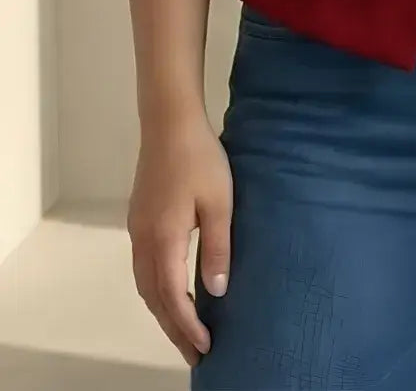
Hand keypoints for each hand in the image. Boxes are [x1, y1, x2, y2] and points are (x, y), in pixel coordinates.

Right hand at [127, 110, 232, 367]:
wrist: (169, 121)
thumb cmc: (200, 159)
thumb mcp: (219, 202)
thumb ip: (217, 247)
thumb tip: (216, 291)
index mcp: (163, 239)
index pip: (173, 296)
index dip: (188, 325)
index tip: (206, 347)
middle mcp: (143, 240)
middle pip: (154, 298)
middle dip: (174, 328)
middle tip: (195, 354)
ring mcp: (136, 229)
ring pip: (144, 284)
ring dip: (163, 311)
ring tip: (184, 330)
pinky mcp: (138, 218)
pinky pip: (143, 268)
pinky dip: (157, 290)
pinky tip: (172, 291)